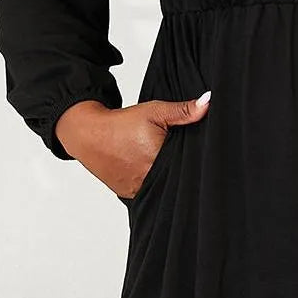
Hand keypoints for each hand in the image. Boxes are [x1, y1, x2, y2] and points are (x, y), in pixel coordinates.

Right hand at [56, 92, 211, 197]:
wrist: (89, 135)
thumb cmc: (122, 123)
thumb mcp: (155, 111)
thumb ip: (183, 111)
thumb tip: (208, 102)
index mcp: (159, 160)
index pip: (189, 165)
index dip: (196, 159)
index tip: (200, 154)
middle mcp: (150, 179)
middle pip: (177, 178)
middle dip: (183, 170)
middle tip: (181, 158)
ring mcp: (139, 189)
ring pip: (165, 187)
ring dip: (169, 179)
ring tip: (167, 165)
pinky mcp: (130, 194)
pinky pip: (150, 192)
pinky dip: (155, 185)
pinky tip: (155, 173)